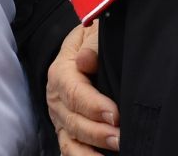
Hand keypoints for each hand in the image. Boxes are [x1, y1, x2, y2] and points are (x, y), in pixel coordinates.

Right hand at [46, 21, 118, 153]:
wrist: (79, 50)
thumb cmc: (90, 42)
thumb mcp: (91, 33)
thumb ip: (92, 45)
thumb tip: (87, 60)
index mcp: (61, 73)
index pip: (75, 94)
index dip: (94, 106)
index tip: (115, 115)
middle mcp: (57, 100)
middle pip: (74, 122)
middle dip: (98, 133)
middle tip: (120, 139)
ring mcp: (60, 119)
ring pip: (71, 141)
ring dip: (90, 152)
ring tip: (114, 152)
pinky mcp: (66, 132)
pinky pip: (70, 151)